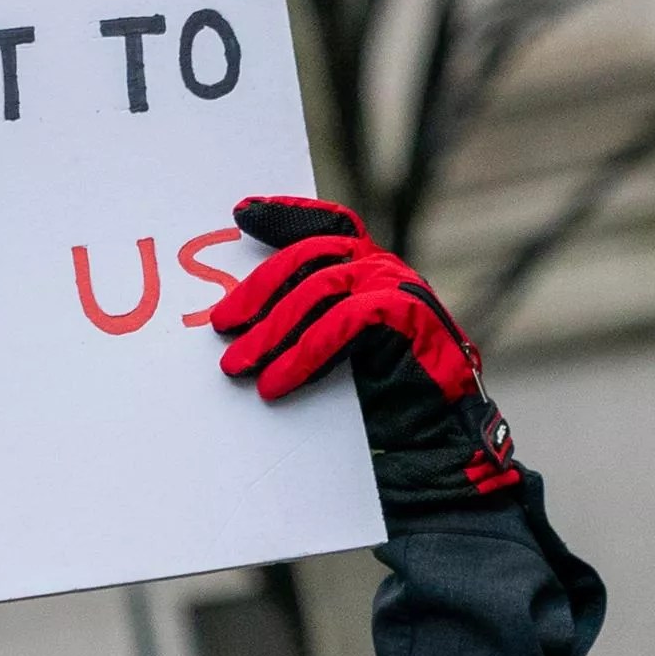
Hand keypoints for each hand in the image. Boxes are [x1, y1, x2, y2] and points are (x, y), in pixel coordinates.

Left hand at [211, 196, 524, 514]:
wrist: (433, 443)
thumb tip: (238, 322)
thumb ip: (305, 323)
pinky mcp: (408, 314)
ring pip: (319, 288)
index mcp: (368, 270)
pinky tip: (276, 383)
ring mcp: (400, 288)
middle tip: (221, 325)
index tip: (242, 213)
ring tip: (237, 366)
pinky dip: (303, 354)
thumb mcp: (331, 352)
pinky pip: (342, 323)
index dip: (285, 215)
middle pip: (310, 255)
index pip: (326, 227)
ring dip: (271, 330)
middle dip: (258, 289)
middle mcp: (385, 270)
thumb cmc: (378, 403)